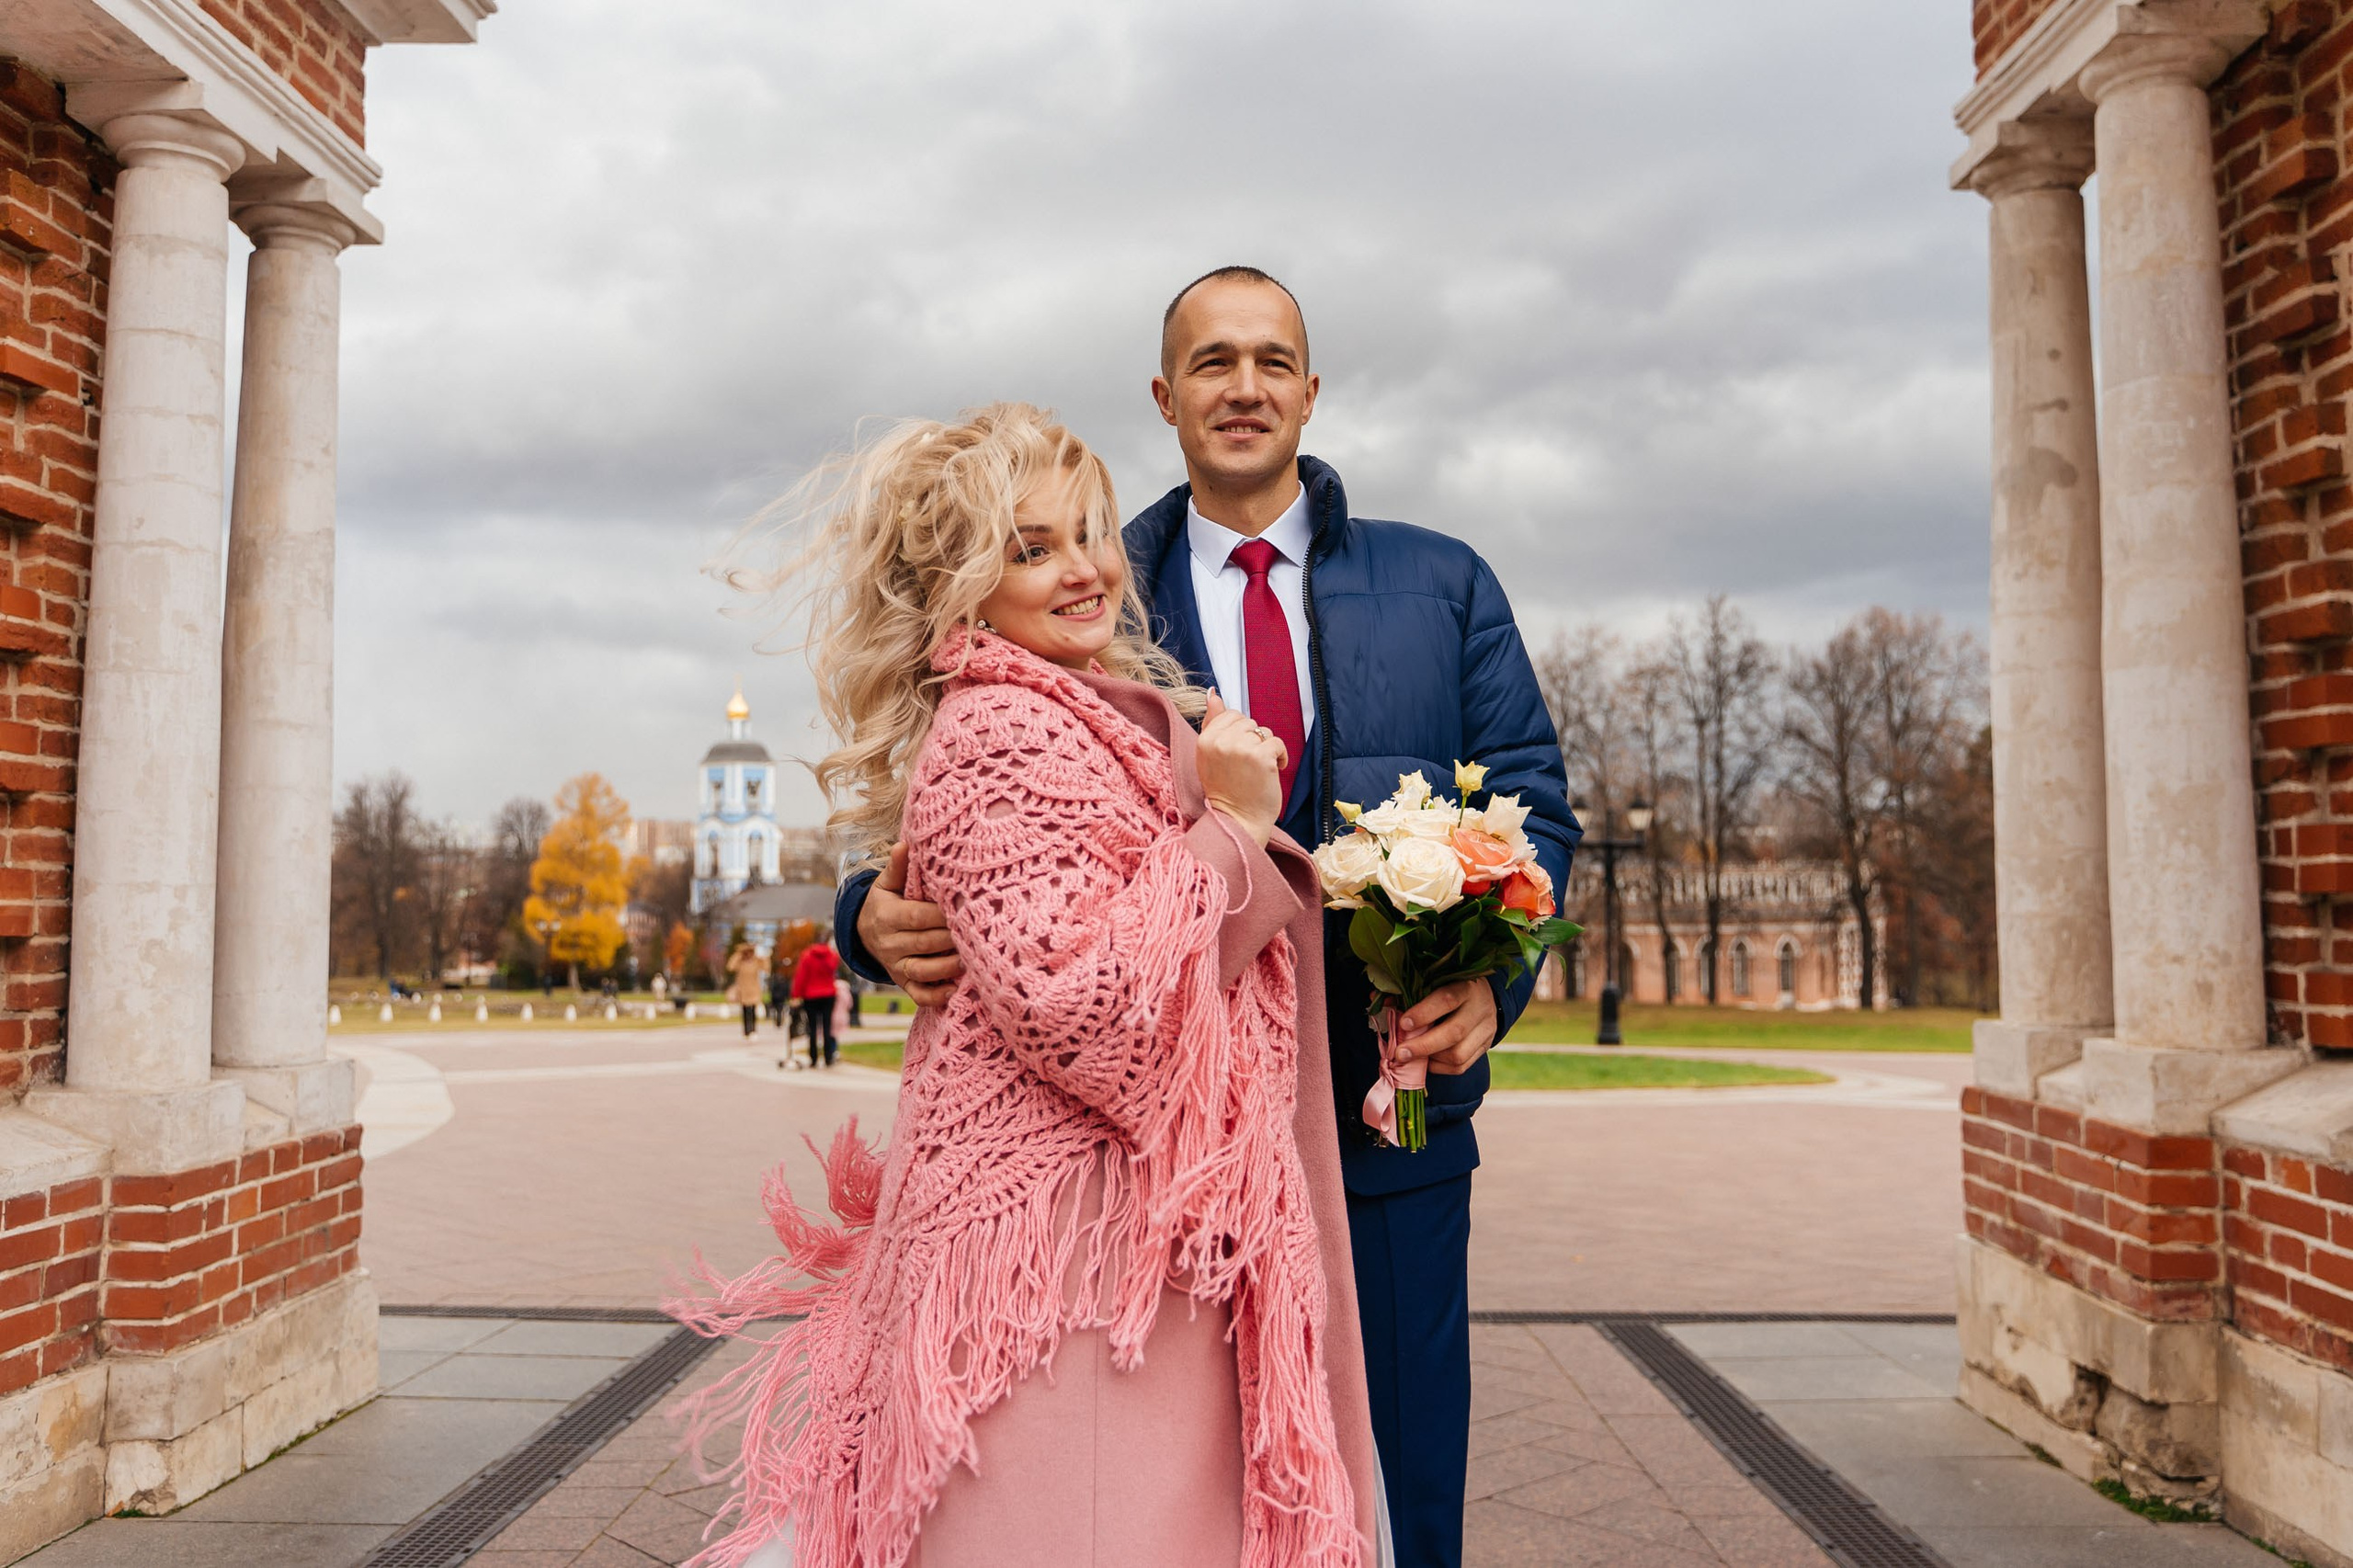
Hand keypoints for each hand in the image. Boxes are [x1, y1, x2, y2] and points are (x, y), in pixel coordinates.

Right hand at [857, 842, 962, 1008]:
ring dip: (949, 967)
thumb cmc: (886, 902)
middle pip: (926, 943)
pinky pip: (919, 994)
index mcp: (887, 916)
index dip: (942, 914)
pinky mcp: (903, 982)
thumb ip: (898, 868)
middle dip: (953, 938)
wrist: (865, 931)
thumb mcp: (886, 884)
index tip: (967, 907)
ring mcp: (896, 966)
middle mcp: (889, 944)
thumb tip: (904, 844)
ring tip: (974, 958)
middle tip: (981, 931)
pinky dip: (937, 996)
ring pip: (924, 971)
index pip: (918, 916)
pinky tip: (956, 990)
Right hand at [1196, 690, 1286, 846]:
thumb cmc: (1225, 791)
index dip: (1240, 733)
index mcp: (1205, 740)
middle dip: (1252, 741)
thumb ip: (1212, 723)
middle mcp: (1221, 741)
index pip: (1230, 715)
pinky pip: (1277, 743)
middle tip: (1246, 765)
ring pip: (1263, 731)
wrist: (1238, 821)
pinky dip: (1280, 757)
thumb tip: (1213, 694)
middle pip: (1248, 722)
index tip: (1238, 753)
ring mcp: (1241, 748)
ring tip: (1257, 769)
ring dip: (1266, 749)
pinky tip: (1272, 771)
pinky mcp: (1261, 756)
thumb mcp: (1209, 756)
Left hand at [1392, 980, 1497, 1075]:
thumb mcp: (1434, 982)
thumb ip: (1408, 991)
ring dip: (1430, 1060)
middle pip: (1454, 1033)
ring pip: (1459, 1054)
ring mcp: (1486, 1030)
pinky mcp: (1485, 1047)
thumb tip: (1380, 1001)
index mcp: (1465, 986)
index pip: (1447, 1000)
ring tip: (1411, 1057)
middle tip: (1400, 1053)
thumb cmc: (1450, 986)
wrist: (1484, 995)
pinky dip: (1440, 1067)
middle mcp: (1479, 1009)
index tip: (1402, 1023)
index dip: (1424, 1013)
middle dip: (1423, 1046)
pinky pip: (1461, 1066)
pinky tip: (1426, 1061)